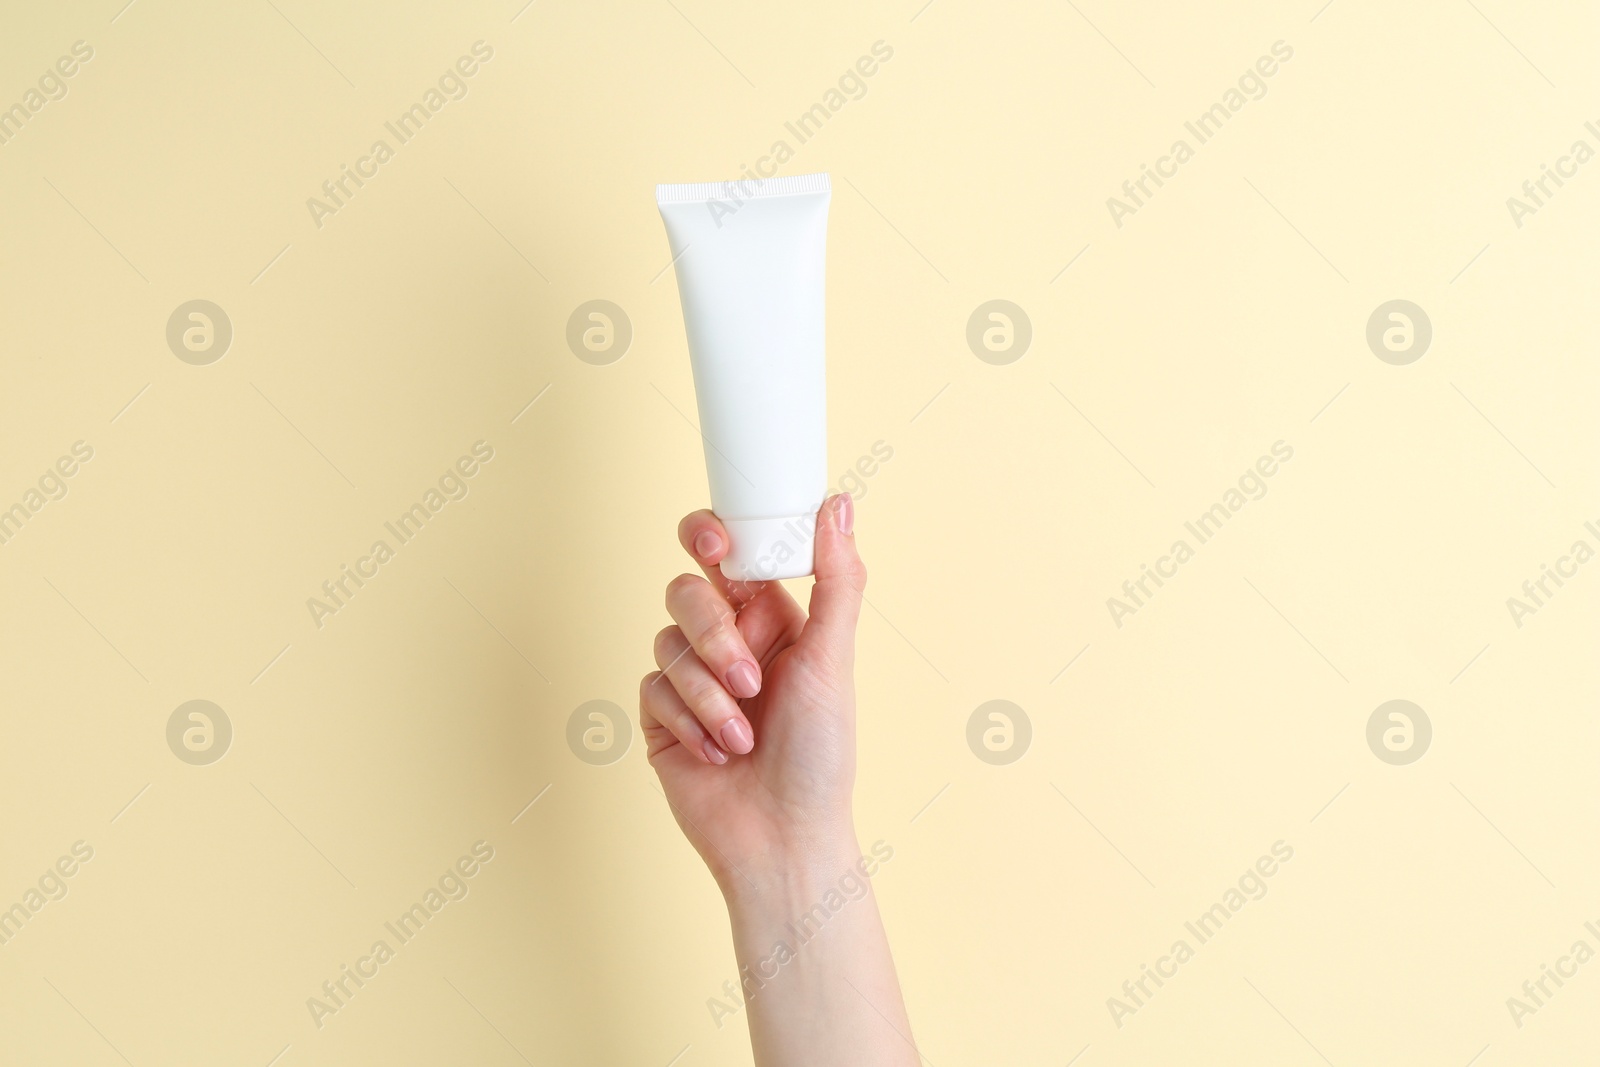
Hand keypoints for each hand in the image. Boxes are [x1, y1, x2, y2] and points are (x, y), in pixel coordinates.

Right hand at [639, 493, 863, 893]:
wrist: (781, 839)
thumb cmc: (820, 756)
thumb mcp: (835, 660)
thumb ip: (837, 578)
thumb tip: (839, 502)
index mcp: (774, 617)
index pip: (731, 552)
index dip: (711, 535)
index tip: (714, 542)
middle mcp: (730, 640)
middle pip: (687, 590)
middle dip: (713, 635)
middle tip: (746, 676)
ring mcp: (693, 678)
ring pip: (666, 640)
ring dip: (708, 693)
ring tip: (743, 735)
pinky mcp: (662, 716)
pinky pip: (651, 687)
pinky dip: (687, 721)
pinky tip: (717, 754)